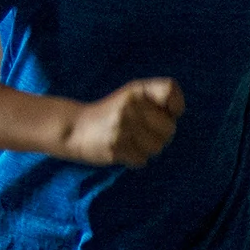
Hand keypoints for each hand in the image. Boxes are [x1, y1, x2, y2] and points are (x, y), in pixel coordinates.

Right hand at [64, 78, 183, 166]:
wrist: (73, 128)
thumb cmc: (110, 114)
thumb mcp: (131, 97)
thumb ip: (155, 101)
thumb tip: (176, 115)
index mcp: (136, 89)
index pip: (170, 89)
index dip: (176, 105)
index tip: (169, 113)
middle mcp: (131, 105)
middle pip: (169, 128)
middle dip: (161, 135)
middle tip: (143, 133)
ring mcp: (123, 126)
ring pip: (157, 147)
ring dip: (147, 149)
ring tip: (130, 141)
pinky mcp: (115, 147)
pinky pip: (142, 160)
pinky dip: (134, 159)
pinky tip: (122, 150)